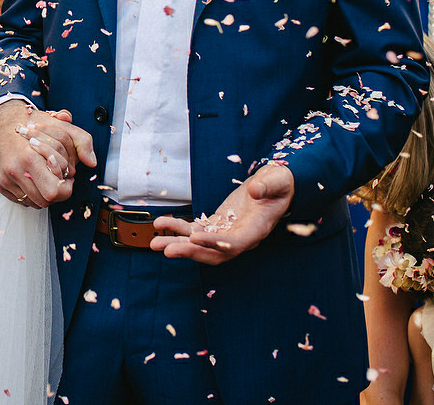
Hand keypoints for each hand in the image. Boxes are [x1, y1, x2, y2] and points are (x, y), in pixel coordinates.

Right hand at [0, 100, 96, 208]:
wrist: (0, 121)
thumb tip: (92, 162)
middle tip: (59, 178)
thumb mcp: (60, 127)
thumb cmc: (31, 123)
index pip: (55, 190)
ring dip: (44, 194)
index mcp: (29, 157)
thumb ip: (81, 141)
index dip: (66, 185)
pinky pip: (21, 200)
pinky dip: (30, 193)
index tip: (66, 175)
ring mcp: (4, 178)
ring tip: (46, 177)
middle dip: (57, 192)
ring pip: (34, 202)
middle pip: (46, 200)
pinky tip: (33, 178)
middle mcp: (14, 170)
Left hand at [150, 161, 294, 263]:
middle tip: (166, 250)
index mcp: (257, 229)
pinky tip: (161, 224)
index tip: (194, 239)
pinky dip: (178, 229)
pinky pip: (196, 231)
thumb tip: (254, 189)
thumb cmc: (279, 183)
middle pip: (214, 252)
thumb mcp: (277, 181)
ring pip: (201, 246)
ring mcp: (228, 232)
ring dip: (178, 244)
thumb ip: (267, 186)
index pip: (235, 243)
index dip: (215, 243)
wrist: (275, 186)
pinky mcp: (217, 225)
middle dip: (190, 252)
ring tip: (155, 243)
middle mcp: (241, 237)